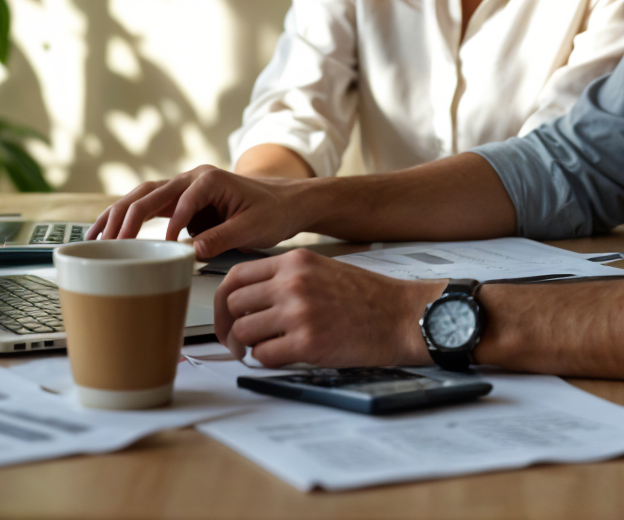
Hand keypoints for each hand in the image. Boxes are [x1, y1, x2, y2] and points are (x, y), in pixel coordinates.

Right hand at [87, 165, 317, 257]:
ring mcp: (183, 188)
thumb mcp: (253, 228)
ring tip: (94, 236)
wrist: (285, 202)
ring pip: (141, 196)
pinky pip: (147, 206)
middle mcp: (192, 178)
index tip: (165, 247)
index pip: (183, 200)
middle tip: (110, 242)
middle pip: (150, 193)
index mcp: (210, 179)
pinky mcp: (180, 201)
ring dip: (117, 215)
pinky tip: (108, 232)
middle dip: (127, 217)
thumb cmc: (272, 211)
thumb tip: (192, 251)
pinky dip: (126, 217)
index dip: (172, 224)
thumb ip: (223, 238)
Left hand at [215, 250, 440, 367]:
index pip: (235, 276)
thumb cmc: (367, 297)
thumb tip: (249, 300)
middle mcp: (292, 283)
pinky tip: (282, 357)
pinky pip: (264, 356)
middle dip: (229, 327)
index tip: (224, 316)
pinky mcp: (308, 343)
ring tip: (262, 350)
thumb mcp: (321, 270)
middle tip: (237, 341)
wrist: (402, 316)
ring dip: (248, 346)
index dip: (222, 301)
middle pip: (233, 304)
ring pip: (244, 331)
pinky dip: (266, 361)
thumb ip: (285, 279)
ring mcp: (299, 313)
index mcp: (294, 262)